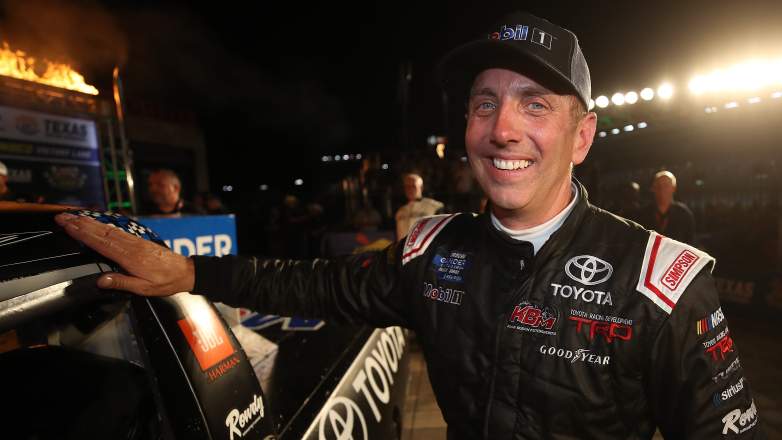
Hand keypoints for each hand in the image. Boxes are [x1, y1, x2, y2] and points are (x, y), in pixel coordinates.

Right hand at [55, 213, 194, 295]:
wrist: (184, 272)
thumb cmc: (165, 281)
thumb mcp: (143, 288)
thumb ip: (121, 282)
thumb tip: (100, 281)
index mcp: (129, 257)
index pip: (100, 242)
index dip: (82, 233)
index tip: (67, 225)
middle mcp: (130, 245)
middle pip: (101, 232)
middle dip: (80, 224)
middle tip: (62, 217)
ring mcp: (134, 241)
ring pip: (108, 229)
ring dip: (89, 222)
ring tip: (73, 216)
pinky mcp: (137, 241)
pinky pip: (117, 231)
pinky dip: (103, 225)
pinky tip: (95, 222)